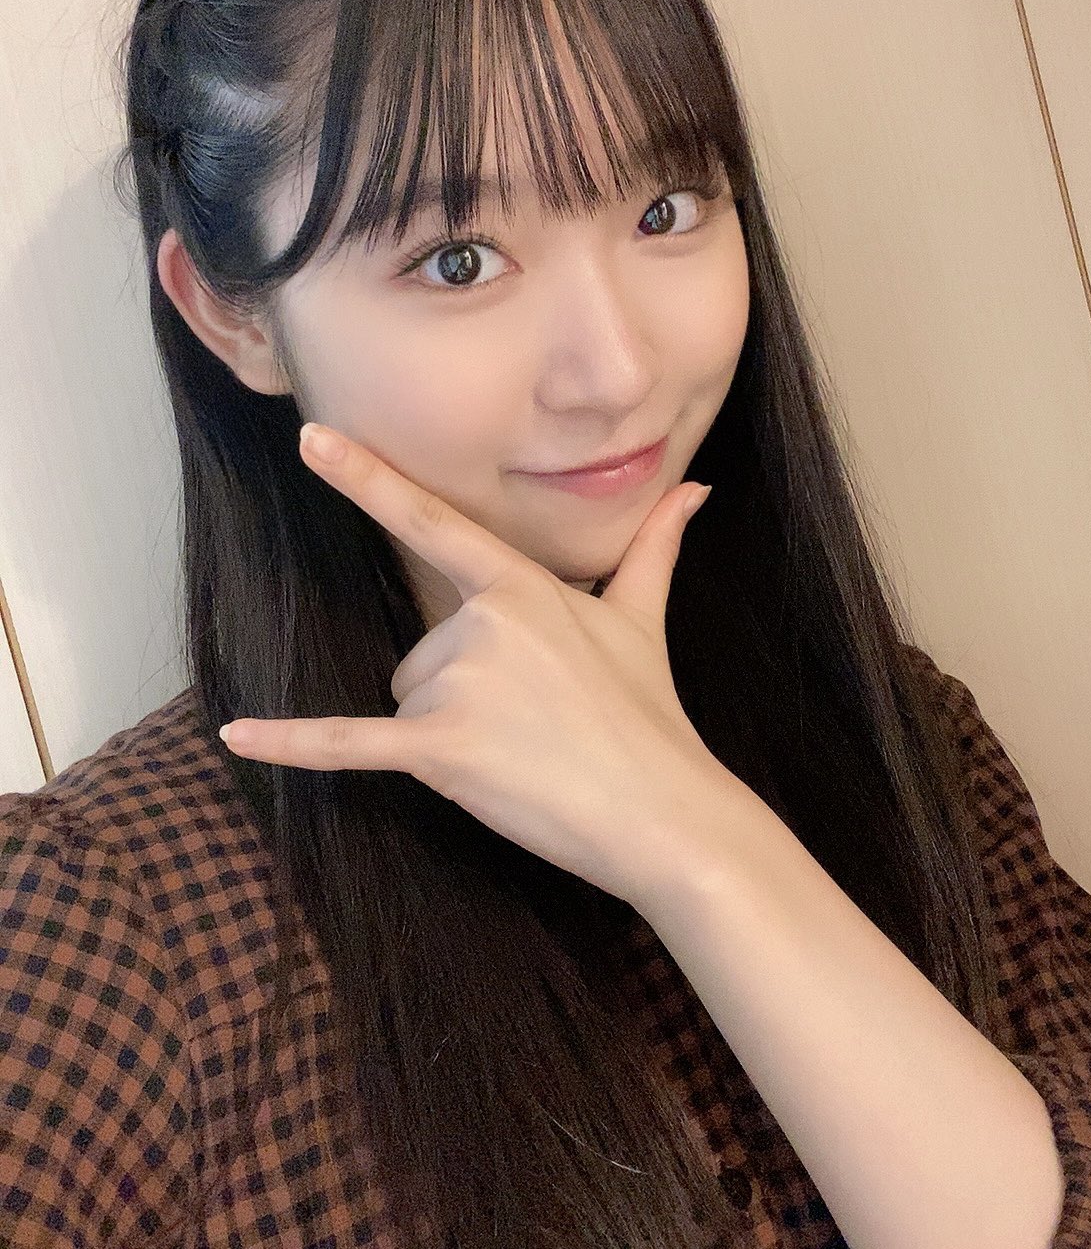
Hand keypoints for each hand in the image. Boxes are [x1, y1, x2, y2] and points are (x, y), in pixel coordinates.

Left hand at [219, 422, 734, 910]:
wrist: (665, 812)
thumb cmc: (652, 715)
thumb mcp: (642, 621)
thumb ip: (653, 547)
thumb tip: (697, 488)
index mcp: (522, 586)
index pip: (434, 522)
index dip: (367, 477)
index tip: (311, 436)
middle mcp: (484, 623)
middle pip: (421, 652)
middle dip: (460, 693)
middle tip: (532, 725)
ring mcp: (461, 684)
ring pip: (406, 701)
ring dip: (447, 733)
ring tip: (519, 754)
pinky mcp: (442, 748)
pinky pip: (351, 743)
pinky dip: (293, 744)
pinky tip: (236, 736)